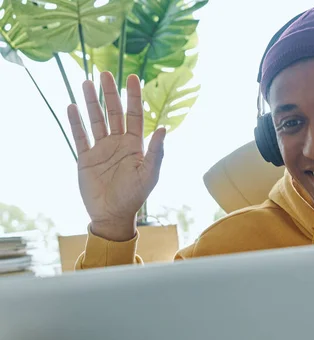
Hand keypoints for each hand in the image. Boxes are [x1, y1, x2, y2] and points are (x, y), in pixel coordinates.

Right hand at [68, 72, 166, 240]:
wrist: (113, 214)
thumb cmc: (135, 195)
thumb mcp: (149, 174)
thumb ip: (156, 151)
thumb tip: (163, 127)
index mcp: (135, 145)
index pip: (135, 115)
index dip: (134, 97)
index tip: (132, 78)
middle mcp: (118, 143)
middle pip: (113, 112)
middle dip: (110, 93)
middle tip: (104, 73)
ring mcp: (101, 149)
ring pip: (95, 120)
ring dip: (90, 102)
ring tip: (86, 82)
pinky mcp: (85, 158)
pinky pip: (80, 136)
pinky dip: (76, 122)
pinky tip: (72, 106)